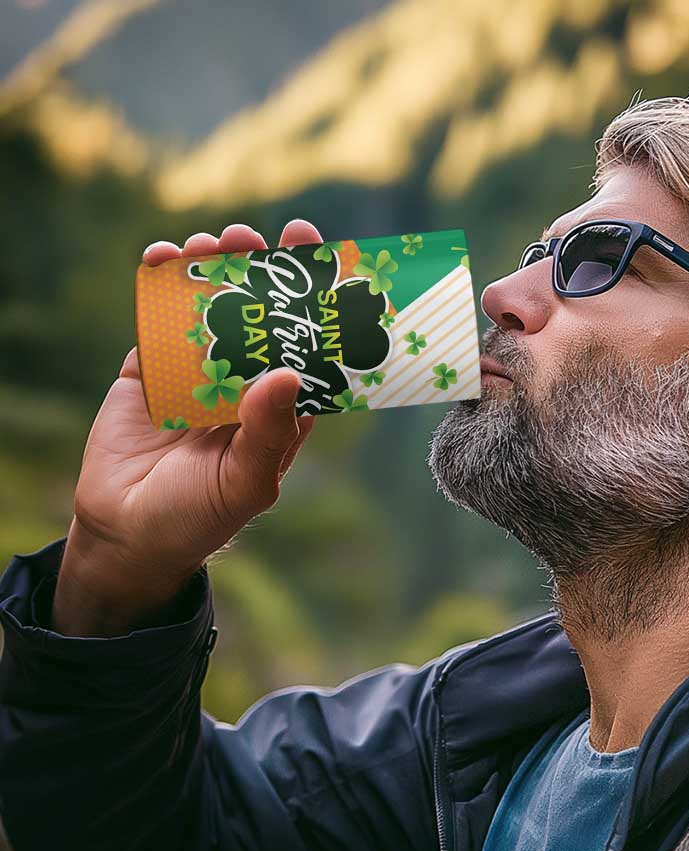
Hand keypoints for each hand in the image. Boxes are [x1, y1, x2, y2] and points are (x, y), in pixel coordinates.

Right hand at [52, 220, 324, 636]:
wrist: (127, 533)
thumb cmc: (200, 516)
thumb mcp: (244, 482)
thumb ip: (268, 432)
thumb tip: (286, 374)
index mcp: (281, 408)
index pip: (307, 347)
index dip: (316, 305)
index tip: (319, 258)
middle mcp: (245, 383)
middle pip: (261, 316)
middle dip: (264, 273)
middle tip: (261, 236)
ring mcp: (198, 372)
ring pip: (213, 308)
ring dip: (216, 270)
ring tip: (215, 242)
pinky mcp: (151, 369)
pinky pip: (160, 320)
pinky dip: (162, 285)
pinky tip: (165, 257)